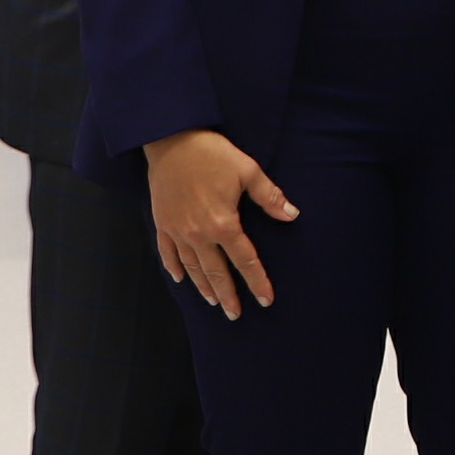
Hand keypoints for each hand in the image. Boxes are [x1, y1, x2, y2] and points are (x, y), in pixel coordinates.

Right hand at [142, 127, 297, 319]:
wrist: (171, 139)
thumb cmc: (212, 153)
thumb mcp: (248, 170)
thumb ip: (269, 197)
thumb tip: (292, 215)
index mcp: (223, 224)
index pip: (245, 261)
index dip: (257, 281)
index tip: (265, 300)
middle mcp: (199, 234)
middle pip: (216, 272)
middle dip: (228, 295)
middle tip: (235, 315)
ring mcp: (177, 230)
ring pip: (192, 267)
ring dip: (203, 286)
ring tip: (213, 302)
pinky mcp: (162, 222)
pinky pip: (167, 252)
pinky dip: (174, 268)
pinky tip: (180, 279)